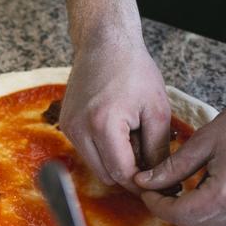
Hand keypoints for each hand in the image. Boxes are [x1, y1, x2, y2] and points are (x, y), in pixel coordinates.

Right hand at [60, 32, 171, 192]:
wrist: (104, 43)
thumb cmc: (133, 70)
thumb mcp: (156, 110)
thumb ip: (158, 149)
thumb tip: (159, 178)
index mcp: (103, 125)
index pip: (121, 173)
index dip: (141, 182)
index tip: (158, 182)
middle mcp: (79, 130)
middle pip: (106, 175)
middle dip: (129, 173)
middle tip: (148, 155)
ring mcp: (69, 127)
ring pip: (95, 166)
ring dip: (115, 161)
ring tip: (132, 138)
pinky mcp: (65, 124)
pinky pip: (86, 151)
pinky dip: (103, 149)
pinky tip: (117, 130)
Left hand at [135, 91, 225, 225]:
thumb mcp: (205, 139)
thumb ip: (173, 166)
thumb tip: (145, 181)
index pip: (181, 214)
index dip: (157, 205)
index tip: (146, 191)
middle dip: (172, 212)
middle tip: (159, 190)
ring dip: (193, 218)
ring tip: (183, 192)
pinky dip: (214, 217)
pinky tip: (206, 194)